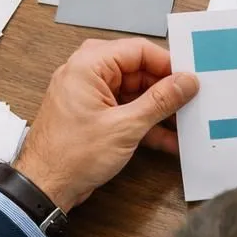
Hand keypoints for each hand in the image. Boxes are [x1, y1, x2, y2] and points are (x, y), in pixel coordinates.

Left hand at [14, 38, 199, 210]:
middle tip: (192, 101)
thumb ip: (160, 101)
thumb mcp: (125, 127)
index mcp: (88, 66)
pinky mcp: (96, 117)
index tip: (191, 79)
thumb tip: (185, 82)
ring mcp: (91, 97)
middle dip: (166, 90)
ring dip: (160, 110)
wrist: (44, 187)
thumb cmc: (69, 156)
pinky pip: (127, 111)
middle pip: (139, 71)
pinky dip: (146, 124)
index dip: (168, 64)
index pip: (138, 50)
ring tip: (185, 123)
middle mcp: (88, 75)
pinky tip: (169, 140)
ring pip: (136, 93)